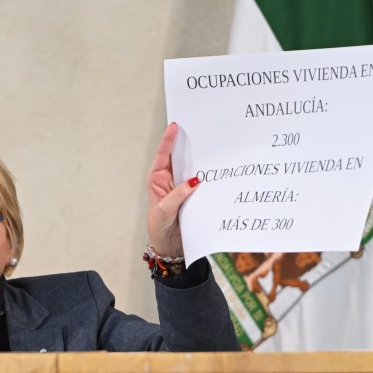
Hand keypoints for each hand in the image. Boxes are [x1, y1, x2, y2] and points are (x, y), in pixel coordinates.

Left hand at [146, 122, 198, 258]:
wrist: (170, 246)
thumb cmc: (159, 227)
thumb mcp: (164, 210)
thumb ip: (178, 195)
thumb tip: (194, 181)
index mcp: (157, 180)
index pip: (162, 156)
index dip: (168, 140)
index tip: (174, 126)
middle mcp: (170, 181)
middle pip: (178, 158)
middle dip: (186, 143)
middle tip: (196, 129)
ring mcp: (182, 187)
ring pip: (191, 168)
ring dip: (199, 159)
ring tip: (209, 144)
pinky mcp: (193, 196)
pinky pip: (201, 183)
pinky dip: (207, 176)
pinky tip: (216, 168)